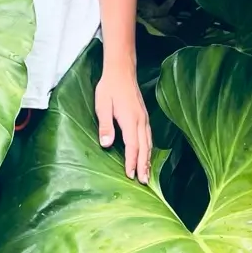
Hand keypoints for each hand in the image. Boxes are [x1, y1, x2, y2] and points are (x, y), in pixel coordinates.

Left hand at [95, 64, 152, 183]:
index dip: (132, 162)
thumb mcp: (102, 105)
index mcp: (130, 120)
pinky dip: (149, 149)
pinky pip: (149, 136)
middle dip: (144, 165)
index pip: (132, 146)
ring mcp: (144, 118)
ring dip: (148, 159)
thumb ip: (105, 125)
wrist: (121, 71)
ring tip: (147, 174)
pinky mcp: (144, 116)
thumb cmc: (109, 87)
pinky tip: (148, 154)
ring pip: (148, 143)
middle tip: (144, 182)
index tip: (130, 175)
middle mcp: (140, 121)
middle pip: (144, 147)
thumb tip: (106, 144)